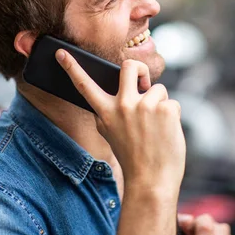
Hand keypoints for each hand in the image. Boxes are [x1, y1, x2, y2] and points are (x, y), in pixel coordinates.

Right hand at [56, 51, 185, 190]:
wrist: (152, 181)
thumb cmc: (133, 157)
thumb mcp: (110, 134)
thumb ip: (109, 113)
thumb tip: (120, 91)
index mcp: (105, 112)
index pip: (84, 85)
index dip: (72, 67)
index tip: (61, 52)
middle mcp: (122, 105)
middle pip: (130, 66)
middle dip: (140, 69)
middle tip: (143, 83)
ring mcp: (144, 106)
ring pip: (157, 89)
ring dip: (160, 104)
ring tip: (156, 127)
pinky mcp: (164, 109)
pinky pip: (172, 102)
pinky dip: (172, 116)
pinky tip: (166, 133)